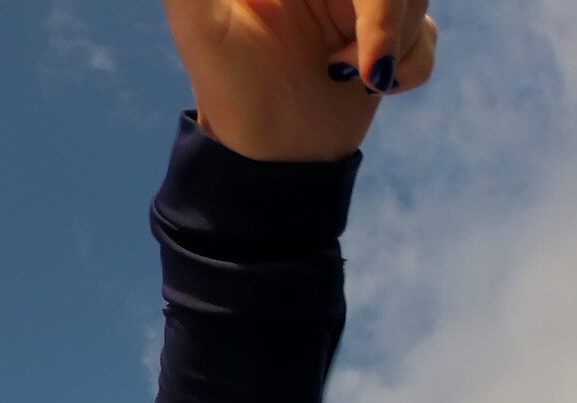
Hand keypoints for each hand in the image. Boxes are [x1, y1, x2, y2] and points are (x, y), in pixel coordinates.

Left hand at [162, 0, 438, 161]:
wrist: (265, 161)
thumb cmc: (225, 89)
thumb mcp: (199, 22)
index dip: (370, 1)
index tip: (357, 28)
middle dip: (386, 14)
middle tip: (349, 62)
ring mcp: (361, 9)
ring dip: (391, 41)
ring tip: (338, 74)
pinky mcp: (387, 42)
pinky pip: (426, 36)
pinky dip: (407, 67)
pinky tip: (367, 85)